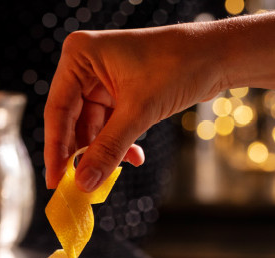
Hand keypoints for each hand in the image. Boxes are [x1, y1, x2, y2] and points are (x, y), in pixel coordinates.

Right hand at [44, 25, 225, 191]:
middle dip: (82, 154)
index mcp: (79, 56)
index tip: (55, 181)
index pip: (58, 110)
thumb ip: (108, 149)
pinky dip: (118, 144)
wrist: (219, 55)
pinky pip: (107, 126)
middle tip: (80, 185)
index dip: (55, 149)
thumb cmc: (180, 64)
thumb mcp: (140, 111)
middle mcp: (84, 66)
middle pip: (71, 121)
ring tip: (110, 175)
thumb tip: (84, 183)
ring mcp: (100, 80)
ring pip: (91, 128)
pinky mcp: (116, 93)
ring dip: (103, 152)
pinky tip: (134, 158)